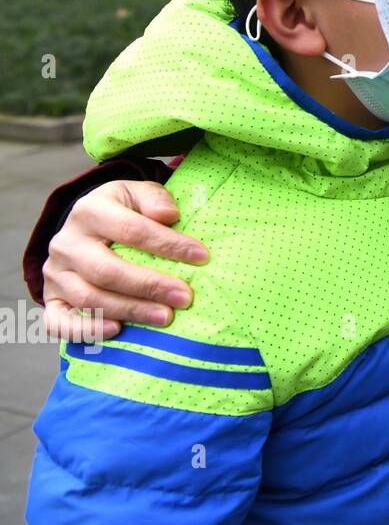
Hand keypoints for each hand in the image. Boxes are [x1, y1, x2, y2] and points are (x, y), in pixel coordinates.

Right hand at [42, 180, 206, 340]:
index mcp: (89, 211)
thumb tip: (168, 215)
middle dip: (149, 286)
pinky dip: (86, 330)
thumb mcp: (139, 194)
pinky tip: (118, 330)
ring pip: (88, 298)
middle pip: (107, 270)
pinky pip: (58, 321)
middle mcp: (66, 243)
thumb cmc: (124, 211)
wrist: (89, 227)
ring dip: (130, 310)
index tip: (201, 257)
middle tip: (184, 297)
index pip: (130, 229)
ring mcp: (55, 273)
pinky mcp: (51, 299)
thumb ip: (155, 199)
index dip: (168, 244)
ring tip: (165, 317)